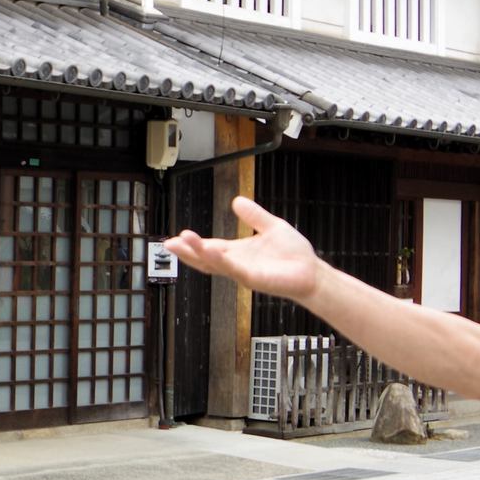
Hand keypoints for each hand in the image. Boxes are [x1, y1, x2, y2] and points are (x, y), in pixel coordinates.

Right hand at [164, 197, 325, 302]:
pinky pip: (232, 269)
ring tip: (180, 242)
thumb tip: (236, 200)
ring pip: (214, 264)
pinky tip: (208, 250)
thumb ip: (254, 215)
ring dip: (196, 254)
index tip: (176, 237)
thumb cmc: (294, 255)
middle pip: (205, 259)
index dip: (193, 244)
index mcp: (238, 253)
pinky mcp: (254, 279)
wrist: (312, 272)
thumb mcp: (271, 226)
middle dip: (186, 252)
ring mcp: (243, 273)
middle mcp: (237, 264)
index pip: (210, 248)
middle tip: (167, 243)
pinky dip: (219, 260)